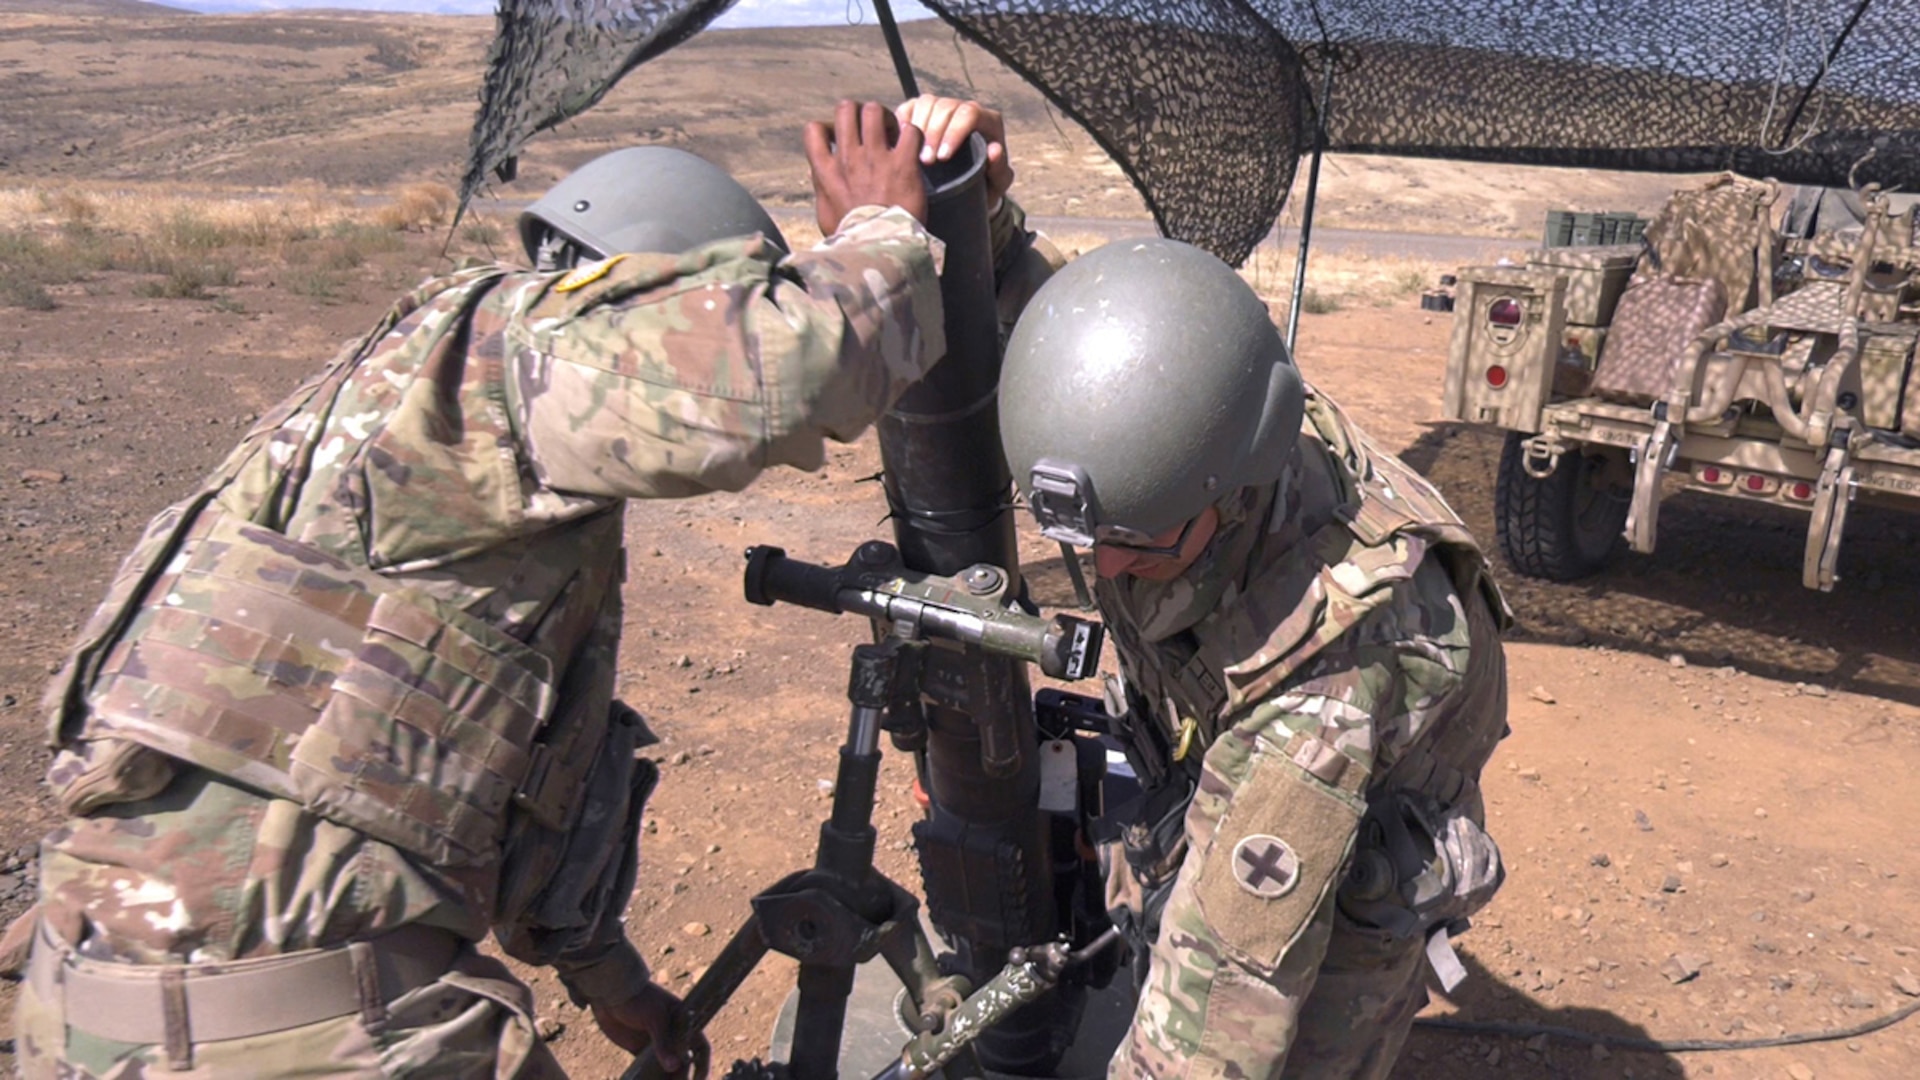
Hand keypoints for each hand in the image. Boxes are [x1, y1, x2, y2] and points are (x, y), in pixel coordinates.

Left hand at [590, 980, 709, 1077]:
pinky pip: (647, 1069)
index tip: (700, 1079)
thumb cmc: (639, 998)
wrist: (611, 992)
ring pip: (666, 1067)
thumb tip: (674, 1067)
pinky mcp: (639, 1050)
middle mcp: (672, 1036)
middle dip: (682, 1076)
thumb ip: (663, 1043)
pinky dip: (649, 1078)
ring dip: (666, 1079)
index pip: (700, 1046)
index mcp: (683, 1023)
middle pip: (683, 1061)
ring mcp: (656, 1043)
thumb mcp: (655, 1018)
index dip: (703, 1064)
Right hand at [805, 99, 927, 234]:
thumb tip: (819, 175)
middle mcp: (848, 158)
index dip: (828, 127)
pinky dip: (912, 134)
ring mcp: (876, 158)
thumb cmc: (852, 238)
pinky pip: (909, 130)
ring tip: (893, 133)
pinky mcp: (903, 164)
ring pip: (874, 110)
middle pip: (846, 109)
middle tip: (871, 129)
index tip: (840, 139)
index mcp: (826, 171)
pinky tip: (913, 148)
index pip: (814, 130)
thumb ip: (822, 189)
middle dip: (858, 112)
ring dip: (885, 117)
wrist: (878, 251)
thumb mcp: (825, 214)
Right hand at [895, 95, 1013, 206]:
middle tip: (925, 161)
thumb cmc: (985, 184)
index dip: (954, 132)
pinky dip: (903, 119)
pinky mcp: (925, 111)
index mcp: (988, 120)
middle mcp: (965, 108)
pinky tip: (902, 140)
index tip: (943, 157)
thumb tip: (994, 150)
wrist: (969, 187)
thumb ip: (1000, 170)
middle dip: (933, 133)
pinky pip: (911, 106)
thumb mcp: (996, 183)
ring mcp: (944, 107)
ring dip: (917, 127)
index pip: (970, 114)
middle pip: (946, 106)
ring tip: (913, 153)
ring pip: (927, 102)